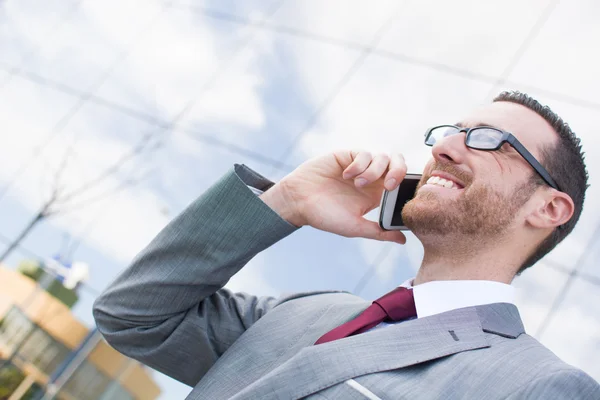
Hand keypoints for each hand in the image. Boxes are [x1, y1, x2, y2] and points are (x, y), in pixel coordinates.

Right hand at [270, 150, 407, 243]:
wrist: (298, 201)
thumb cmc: (324, 216)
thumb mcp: (355, 227)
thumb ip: (379, 232)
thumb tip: (403, 240)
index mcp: (377, 194)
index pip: (401, 183)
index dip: (405, 185)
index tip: (397, 195)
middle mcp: (371, 178)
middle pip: (398, 163)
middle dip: (398, 171)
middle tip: (388, 185)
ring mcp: (360, 165)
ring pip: (383, 157)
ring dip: (374, 171)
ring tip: (358, 184)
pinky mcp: (348, 155)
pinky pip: (364, 153)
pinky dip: (359, 164)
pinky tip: (347, 176)